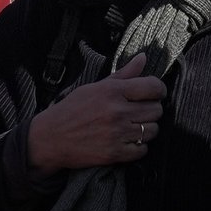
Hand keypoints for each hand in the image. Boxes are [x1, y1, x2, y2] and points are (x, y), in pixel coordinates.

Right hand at [26, 54, 164, 173]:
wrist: (51, 138)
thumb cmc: (72, 110)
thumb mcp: (95, 87)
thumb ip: (123, 74)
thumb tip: (143, 57)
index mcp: (112, 91)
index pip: (153, 87)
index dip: (159, 90)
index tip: (155, 93)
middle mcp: (117, 111)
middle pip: (156, 110)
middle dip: (152, 109)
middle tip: (140, 111)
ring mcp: (117, 133)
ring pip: (152, 130)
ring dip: (146, 129)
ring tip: (133, 126)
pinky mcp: (114, 153)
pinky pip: (143, 150)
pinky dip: (139, 146)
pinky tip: (127, 141)